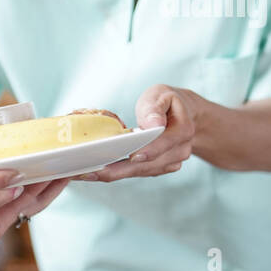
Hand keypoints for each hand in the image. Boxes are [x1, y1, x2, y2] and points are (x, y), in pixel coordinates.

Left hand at [72, 85, 199, 182]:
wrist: (184, 114)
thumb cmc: (167, 101)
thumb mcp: (161, 95)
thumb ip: (155, 109)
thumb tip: (153, 125)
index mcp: (182, 130)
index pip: (162, 144)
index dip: (146, 151)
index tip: (129, 157)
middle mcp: (179, 151)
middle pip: (147, 164)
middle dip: (118, 170)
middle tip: (90, 172)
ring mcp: (171, 162)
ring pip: (140, 172)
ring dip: (114, 175)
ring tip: (86, 174)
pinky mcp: (159, 168)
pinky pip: (138, 173)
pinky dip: (118, 173)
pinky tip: (97, 173)